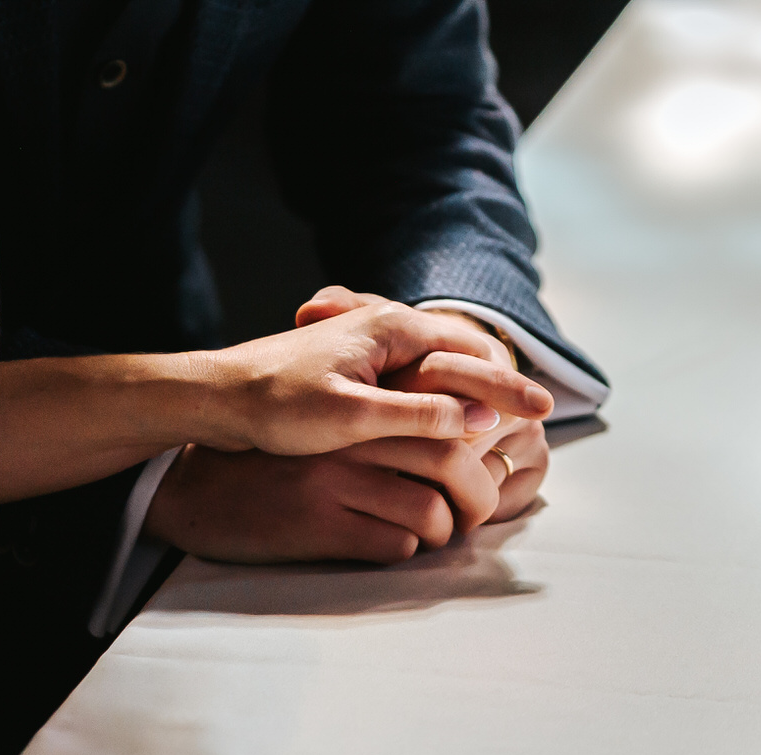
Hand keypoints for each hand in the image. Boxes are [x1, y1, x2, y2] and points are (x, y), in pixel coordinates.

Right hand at [146, 436, 501, 563]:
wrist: (194, 486)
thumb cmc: (276, 456)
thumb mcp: (330, 423)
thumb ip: (387, 420)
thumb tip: (470, 435)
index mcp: (361, 405)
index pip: (449, 415)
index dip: (484, 445)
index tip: (495, 468)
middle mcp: (353, 438)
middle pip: (453, 463)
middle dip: (481, 498)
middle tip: (476, 516)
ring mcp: (335, 482)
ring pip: (430, 513)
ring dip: (442, 532)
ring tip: (432, 534)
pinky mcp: (317, 525)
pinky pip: (394, 546)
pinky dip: (404, 550)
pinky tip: (387, 544)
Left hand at [300, 287, 551, 522]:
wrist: (215, 394)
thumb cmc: (276, 404)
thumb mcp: (353, 415)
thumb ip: (421, 415)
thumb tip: (480, 417)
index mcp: (394, 329)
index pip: (473, 352)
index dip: (511, 385)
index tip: (545, 410)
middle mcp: (388, 327)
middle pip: (465, 351)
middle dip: (504, 382)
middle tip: (542, 413)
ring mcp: (373, 344)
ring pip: (443, 362)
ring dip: (477, 388)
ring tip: (511, 419)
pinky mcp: (359, 366)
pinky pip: (419, 375)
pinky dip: (446, 393)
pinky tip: (454, 422)